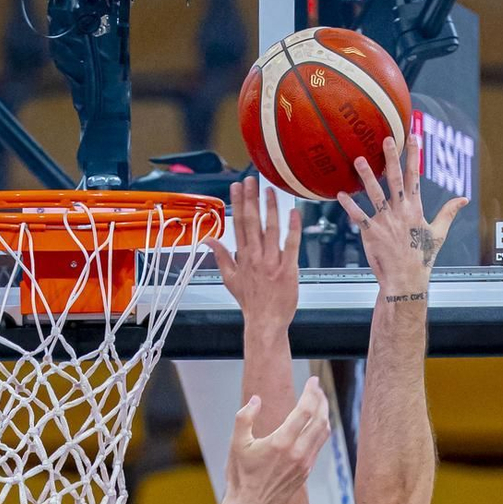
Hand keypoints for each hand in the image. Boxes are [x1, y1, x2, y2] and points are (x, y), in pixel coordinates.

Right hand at [213, 180, 301, 332]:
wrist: (264, 323)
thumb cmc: (251, 303)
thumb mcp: (230, 280)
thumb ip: (221, 257)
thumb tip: (209, 241)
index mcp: (242, 258)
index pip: (239, 224)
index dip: (238, 204)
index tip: (237, 187)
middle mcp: (255, 257)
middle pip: (252, 222)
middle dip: (251, 199)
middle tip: (251, 180)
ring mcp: (271, 263)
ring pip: (270, 230)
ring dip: (270, 208)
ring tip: (271, 190)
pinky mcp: (287, 270)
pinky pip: (291, 245)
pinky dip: (292, 229)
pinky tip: (293, 213)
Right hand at [224, 377, 330, 503]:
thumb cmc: (241, 475)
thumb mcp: (236, 443)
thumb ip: (244, 418)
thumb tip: (256, 400)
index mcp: (281, 443)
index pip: (305, 410)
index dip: (312, 392)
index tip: (313, 380)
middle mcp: (297, 453)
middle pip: (320, 419)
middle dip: (321, 400)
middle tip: (317, 388)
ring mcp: (304, 463)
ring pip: (324, 433)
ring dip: (324, 414)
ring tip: (319, 402)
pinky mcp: (306, 471)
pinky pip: (318, 446)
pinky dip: (320, 430)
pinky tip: (314, 423)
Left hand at [337, 131, 466, 298]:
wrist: (406, 281)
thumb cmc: (421, 258)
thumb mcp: (438, 234)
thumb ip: (449, 213)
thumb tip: (464, 199)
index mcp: (415, 209)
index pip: (415, 177)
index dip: (414, 156)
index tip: (413, 137)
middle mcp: (400, 212)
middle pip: (395, 180)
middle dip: (391, 158)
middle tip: (386, 139)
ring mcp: (386, 223)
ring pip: (375, 195)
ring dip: (367, 176)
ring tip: (358, 159)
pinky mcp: (372, 234)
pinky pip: (359, 217)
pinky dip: (349, 206)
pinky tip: (340, 194)